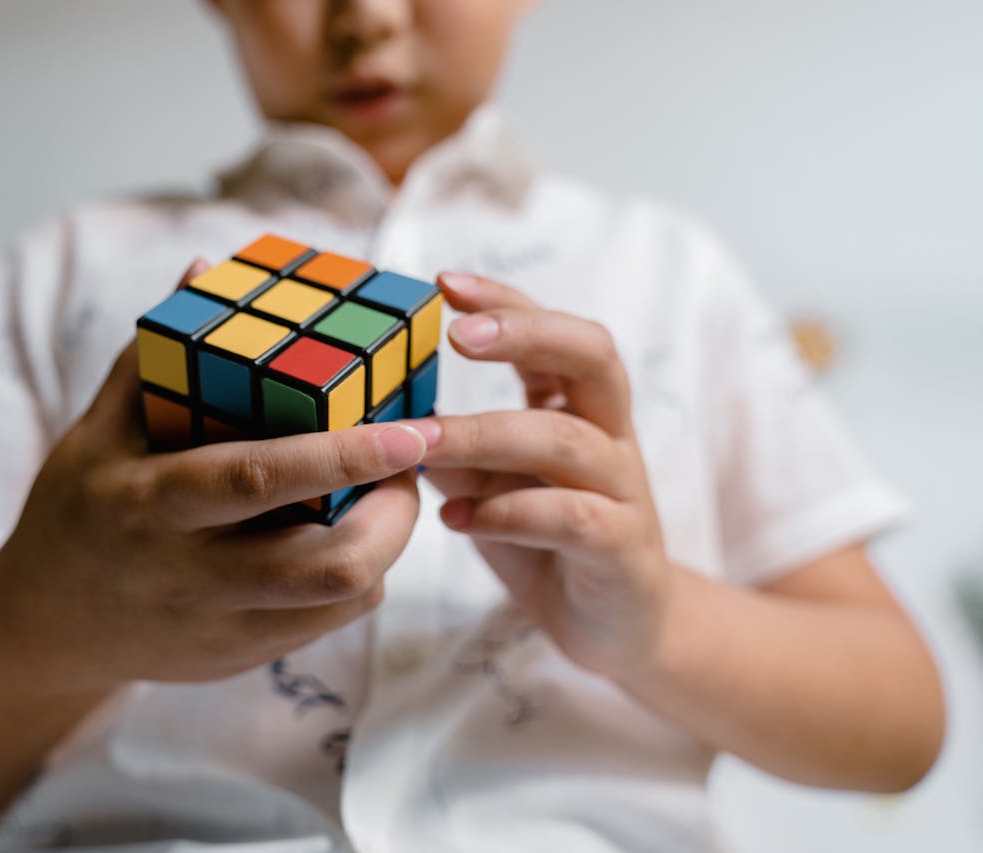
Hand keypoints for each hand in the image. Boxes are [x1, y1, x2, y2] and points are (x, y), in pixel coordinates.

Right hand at [0, 260, 427, 693]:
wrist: (43, 628)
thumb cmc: (77, 508)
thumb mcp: (96, 429)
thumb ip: (157, 355)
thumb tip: (207, 268)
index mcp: (150, 503)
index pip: (258, 480)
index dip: (342, 456)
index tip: (410, 429)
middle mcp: (188, 575)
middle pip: (323, 565)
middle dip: (394, 515)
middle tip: (409, 462)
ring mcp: (219, 628)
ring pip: (339, 600)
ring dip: (387, 545)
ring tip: (386, 495)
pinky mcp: (240, 659)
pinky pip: (327, 624)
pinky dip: (358, 577)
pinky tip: (346, 536)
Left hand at [404, 271, 673, 679]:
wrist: (616, 625)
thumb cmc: (545, 541)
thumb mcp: (487, 485)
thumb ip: (451, 449)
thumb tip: (379, 415)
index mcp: (579, 407)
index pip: (554, 333)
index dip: (506, 303)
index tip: (444, 283)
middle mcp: (609, 435)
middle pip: (592, 356)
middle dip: (525, 334)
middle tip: (457, 334)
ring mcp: (623, 490)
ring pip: (568, 439)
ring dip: (486, 434)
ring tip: (421, 443)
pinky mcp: (622, 548)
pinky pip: (573, 518)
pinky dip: (509, 514)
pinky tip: (456, 519)